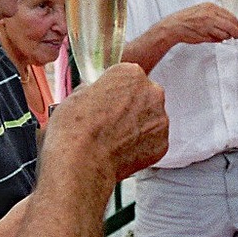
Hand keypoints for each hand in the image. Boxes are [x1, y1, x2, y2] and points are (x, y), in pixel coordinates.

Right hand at [45, 63, 167, 181]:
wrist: (82, 162)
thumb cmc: (75, 128)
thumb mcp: (77, 95)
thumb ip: (94, 91)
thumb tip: (94, 95)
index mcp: (131, 74)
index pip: (128, 77)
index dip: (115, 91)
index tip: (107, 101)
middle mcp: (152, 92)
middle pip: (144, 96)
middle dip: (131, 107)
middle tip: (110, 123)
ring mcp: (160, 119)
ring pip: (150, 120)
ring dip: (137, 127)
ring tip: (114, 140)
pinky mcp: (162, 144)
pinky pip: (152, 142)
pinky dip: (140, 147)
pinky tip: (122, 152)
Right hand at [161, 2, 237, 44]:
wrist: (174, 26)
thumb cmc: (187, 19)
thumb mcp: (202, 10)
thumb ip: (215, 15)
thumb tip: (229, 22)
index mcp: (211, 7)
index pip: (231, 15)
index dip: (236, 23)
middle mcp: (211, 13)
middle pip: (232, 24)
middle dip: (236, 31)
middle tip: (236, 35)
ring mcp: (209, 23)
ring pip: (227, 32)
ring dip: (227, 36)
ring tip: (223, 37)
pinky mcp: (205, 32)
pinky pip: (219, 37)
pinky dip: (220, 39)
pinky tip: (216, 39)